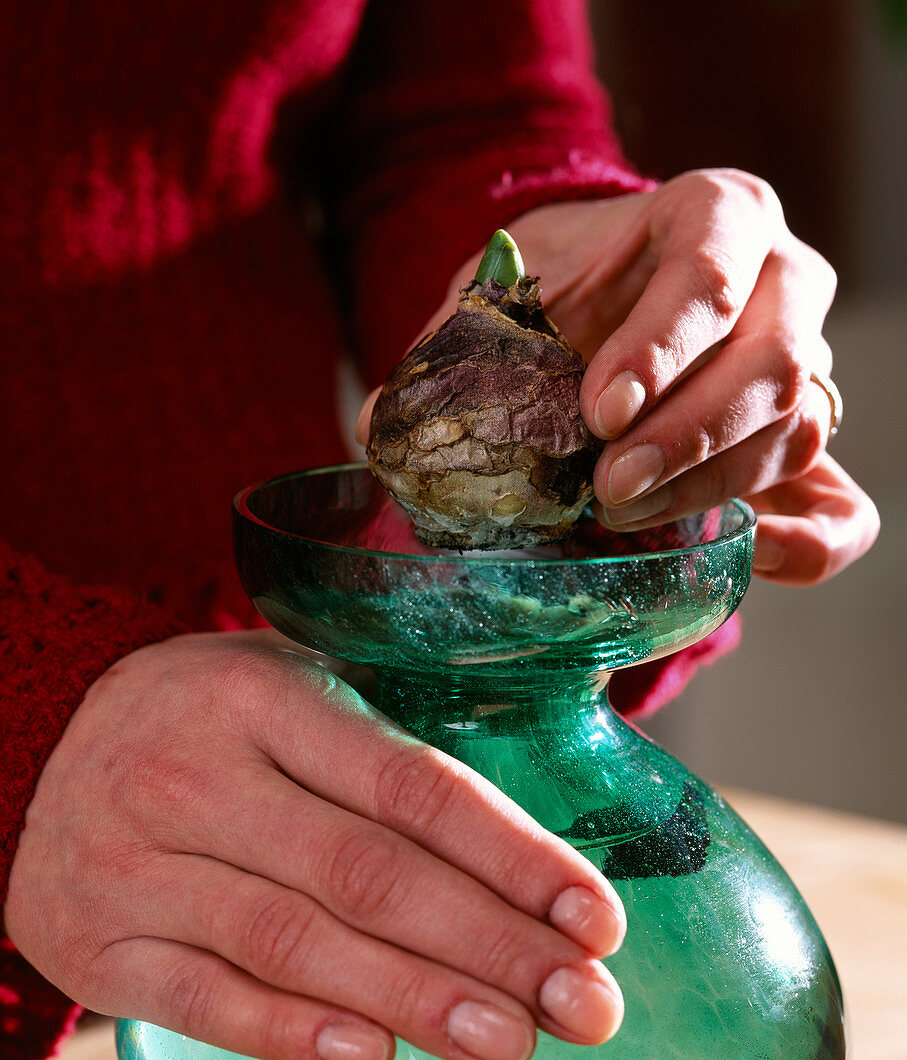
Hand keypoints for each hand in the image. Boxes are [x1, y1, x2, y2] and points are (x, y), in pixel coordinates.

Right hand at [4, 630, 624, 1059]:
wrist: (45, 744)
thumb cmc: (207, 717)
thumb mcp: (289, 691)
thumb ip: (385, 751)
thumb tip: (522, 848)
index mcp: (264, 697)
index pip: (412, 785)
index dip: (513, 855)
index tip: (594, 916)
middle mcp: (195, 776)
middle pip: (368, 875)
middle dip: (491, 945)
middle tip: (585, 1003)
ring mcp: (138, 864)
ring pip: (297, 945)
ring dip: (417, 1002)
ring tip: (514, 1040)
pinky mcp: (101, 943)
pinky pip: (208, 1000)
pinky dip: (297, 1033)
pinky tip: (380, 1058)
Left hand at [358, 169, 877, 584]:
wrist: (607, 295)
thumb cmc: (561, 284)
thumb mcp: (503, 287)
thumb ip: (452, 346)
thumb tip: (381, 424)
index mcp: (717, 217)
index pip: (714, 270)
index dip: (664, 344)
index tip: (598, 412)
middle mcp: (783, 286)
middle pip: (777, 364)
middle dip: (688, 437)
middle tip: (607, 488)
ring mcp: (806, 366)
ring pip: (797, 433)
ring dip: (713, 490)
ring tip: (624, 516)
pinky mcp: (802, 445)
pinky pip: (843, 508)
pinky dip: (806, 546)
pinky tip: (745, 557)